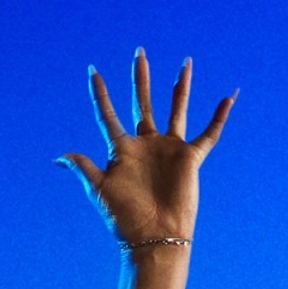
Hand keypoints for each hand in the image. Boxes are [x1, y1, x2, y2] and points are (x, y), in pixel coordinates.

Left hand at [58, 48, 232, 244]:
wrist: (155, 236)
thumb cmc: (124, 217)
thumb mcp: (99, 189)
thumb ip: (83, 167)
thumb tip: (58, 157)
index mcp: (122, 150)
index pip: (108, 115)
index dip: (99, 94)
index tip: (92, 71)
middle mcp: (146, 145)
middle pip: (143, 102)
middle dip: (140, 78)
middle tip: (138, 52)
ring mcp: (169, 149)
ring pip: (176, 109)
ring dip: (179, 87)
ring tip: (185, 62)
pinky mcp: (191, 157)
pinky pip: (210, 133)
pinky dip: (220, 116)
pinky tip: (229, 96)